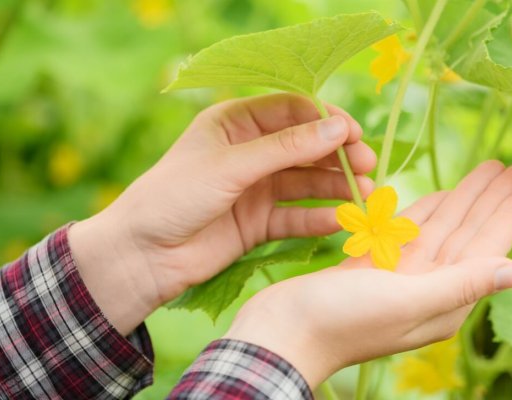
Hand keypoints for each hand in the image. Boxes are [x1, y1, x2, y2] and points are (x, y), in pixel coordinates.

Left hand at [68, 94, 375, 333]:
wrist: (143, 255)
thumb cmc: (174, 196)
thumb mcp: (231, 166)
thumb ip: (286, 149)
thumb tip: (338, 127)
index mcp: (235, 122)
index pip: (291, 110)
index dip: (324, 119)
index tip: (354, 133)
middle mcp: (248, 152)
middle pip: (304, 147)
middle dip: (336, 155)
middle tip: (368, 165)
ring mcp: (254, 188)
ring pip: (304, 182)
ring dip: (334, 187)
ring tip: (365, 195)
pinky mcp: (257, 222)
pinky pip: (294, 216)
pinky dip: (317, 218)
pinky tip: (339, 221)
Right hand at [225, 161, 511, 386]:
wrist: (283, 331)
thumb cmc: (341, 321)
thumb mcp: (405, 302)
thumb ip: (460, 285)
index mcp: (443, 301)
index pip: (485, 250)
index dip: (507, 216)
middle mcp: (428, 288)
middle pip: (467, 235)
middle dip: (489, 200)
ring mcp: (400, 276)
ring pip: (440, 229)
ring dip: (462, 199)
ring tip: (486, 170)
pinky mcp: (374, 265)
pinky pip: (410, 232)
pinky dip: (427, 212)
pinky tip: (443, 195)